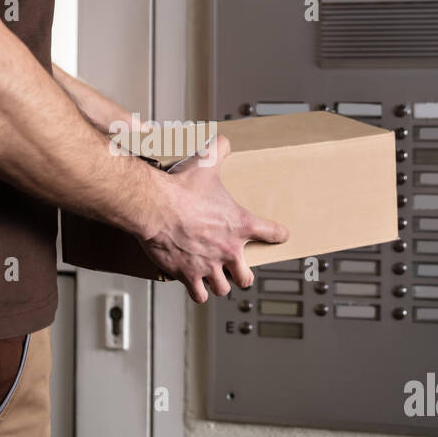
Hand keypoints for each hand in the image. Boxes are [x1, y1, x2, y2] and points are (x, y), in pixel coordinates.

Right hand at [138, 135, 288, 302]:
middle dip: (242, 275)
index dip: (278, 234)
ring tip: (214, 279)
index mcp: (238, 224)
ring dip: (219, 284)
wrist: (156, 207)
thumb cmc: (181, 189)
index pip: (271, 232)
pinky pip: (198, 294)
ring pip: (222, 288)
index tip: (281, 235)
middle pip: (246, 277)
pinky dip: (197, 292)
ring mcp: (208, 266)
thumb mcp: (206, 162)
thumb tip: (223, 141)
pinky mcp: (188, 275)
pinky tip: (195, 286)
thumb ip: (219, 150)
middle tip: (236, 269)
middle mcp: (227, 250)